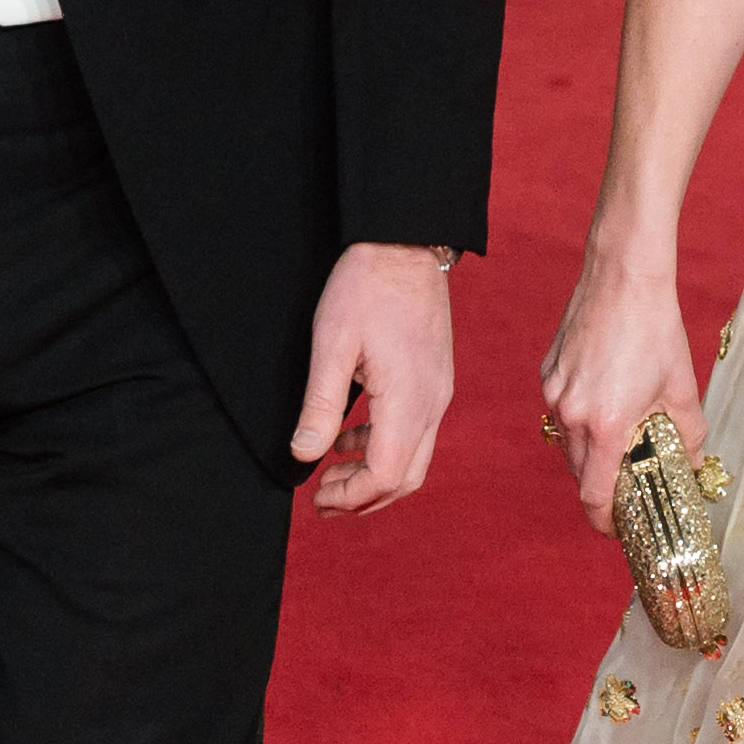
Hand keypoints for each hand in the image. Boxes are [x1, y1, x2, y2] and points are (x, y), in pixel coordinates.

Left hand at [291, 243, 454, 513]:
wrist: (405, 243)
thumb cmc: (366, 287)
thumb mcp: (332, 345)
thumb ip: (320, 405)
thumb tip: (304, 455)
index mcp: (408, 399)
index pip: (385, 475)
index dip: (351, 497)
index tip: (317, 498)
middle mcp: (433, 402)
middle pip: (406, 477)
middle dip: (363, 497)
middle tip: (322, 500)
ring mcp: (439, 391)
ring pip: (415, 458)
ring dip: (375, 475)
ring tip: (332, 472)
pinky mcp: (436, 379)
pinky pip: (417, 431)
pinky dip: (386, 447)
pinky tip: (352, 435)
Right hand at [538, 252, 705, 536]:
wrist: (623, 275)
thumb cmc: (655, 328)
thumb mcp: (682, 388)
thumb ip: (690, 436)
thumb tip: (695, 465)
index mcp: (606, 426)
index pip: (595, 496)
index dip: (606, 521)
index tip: (620, 529)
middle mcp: (571, 414)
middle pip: (580, 473)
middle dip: (604, 485)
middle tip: (632, 484)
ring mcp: (555, 392)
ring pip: (569, 442)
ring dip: (592, 450)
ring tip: (624, 437)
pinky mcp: (548, 371)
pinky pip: (561, 410)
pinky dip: (582, 417)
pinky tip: (609, 397)